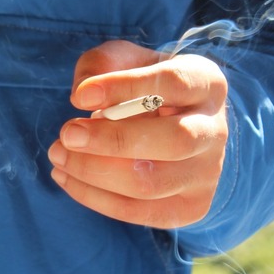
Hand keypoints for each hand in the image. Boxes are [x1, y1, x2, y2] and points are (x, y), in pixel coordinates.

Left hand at [48, 41, 227, 227]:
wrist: (176, 125)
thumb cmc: (143, 86)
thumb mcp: (126, 60)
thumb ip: (102, 64)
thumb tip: (82, 96)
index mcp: (206, 83)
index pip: (172, 83)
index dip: (124, 88)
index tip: (80, 96)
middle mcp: (215, 130)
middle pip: (175, 141)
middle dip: (111, 140)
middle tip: (67, 133)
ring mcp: (207, 174)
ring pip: (151, 183)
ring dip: (93, 171)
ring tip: (58, 154)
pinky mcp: (189, 207)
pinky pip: (137, 212)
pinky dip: (93, 197)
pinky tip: (65, 177)